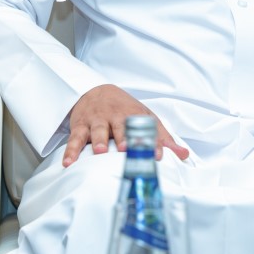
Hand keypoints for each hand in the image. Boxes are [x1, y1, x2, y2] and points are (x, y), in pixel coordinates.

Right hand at [61, 84, 190, 166]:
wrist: (96, 90)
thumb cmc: (124, 109)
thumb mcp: (146, 119)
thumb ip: (163, 138)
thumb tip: (184, 156)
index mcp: (135, 116)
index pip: (146, 129)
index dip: (152, 142)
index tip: (158, 155)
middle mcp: (116, 117)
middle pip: (121, 127)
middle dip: (124, 138)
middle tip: (126, 149)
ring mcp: (97, 120)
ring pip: (97, 130)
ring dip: (98, 141)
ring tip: (99, 152)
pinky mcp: (81, 126)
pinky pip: (75, 138)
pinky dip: (71, 150)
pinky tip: (69, 162)